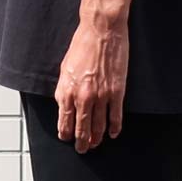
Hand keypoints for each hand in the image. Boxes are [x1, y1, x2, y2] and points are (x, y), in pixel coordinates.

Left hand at [54, 13, 127, 151]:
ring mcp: (101, 96)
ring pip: (98, 126)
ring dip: (97, 138)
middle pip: (81, 129)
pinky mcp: (117, 92)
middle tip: (83, 149)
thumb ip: (65, 90)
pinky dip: (114, 128)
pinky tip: (113, 133)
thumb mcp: (65, 69)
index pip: (64, 122)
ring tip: (96, 144)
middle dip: (81, 142)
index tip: (68, 139)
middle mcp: (82, 97)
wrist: (101, 30)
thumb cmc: (82, 46)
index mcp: (67, 91)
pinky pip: (115, 117)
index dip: (66, 134)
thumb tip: (66, 106)